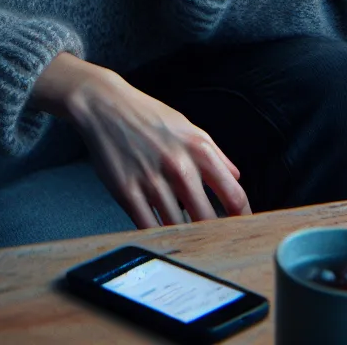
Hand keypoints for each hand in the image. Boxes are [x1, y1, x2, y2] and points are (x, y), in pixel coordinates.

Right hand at [32, 53, 251, 227]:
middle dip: (214, 233)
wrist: (105, 106)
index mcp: (199, 150)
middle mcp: (179, 166)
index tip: (241, 227)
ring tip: (187, 238)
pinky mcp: (127, 191)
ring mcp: (152, 181)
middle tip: (215, 240)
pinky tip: (161, 233)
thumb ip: (216, 154)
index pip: (233, 195)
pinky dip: (157, 234)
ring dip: (184, 235)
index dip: (242, 217)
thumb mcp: (189, 128)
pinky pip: (148, 225)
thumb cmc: (147, 116)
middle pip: (208, 218)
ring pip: (178, 226)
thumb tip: (236, 178)